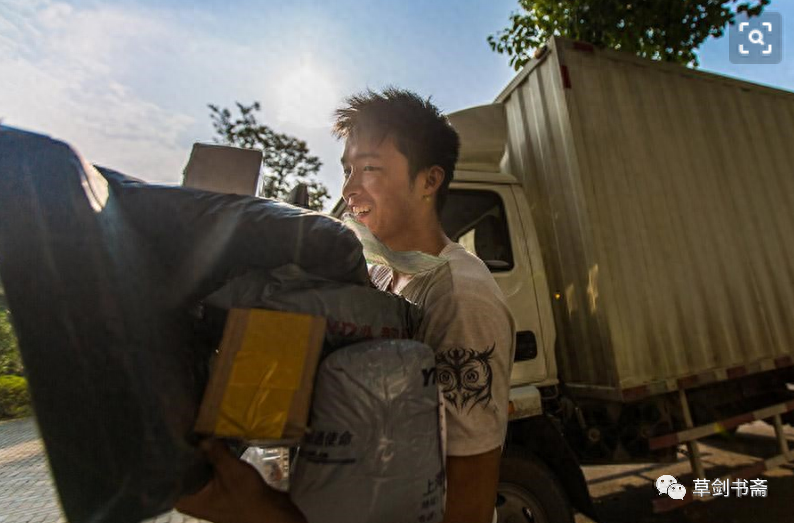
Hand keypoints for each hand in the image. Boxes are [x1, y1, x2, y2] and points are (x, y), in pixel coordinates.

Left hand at [176, 439, 293, 522]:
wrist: (271, 513)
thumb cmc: (246, 496)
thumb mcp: (230, 470)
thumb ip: (215, 452)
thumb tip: (203, 439)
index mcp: (189, 501)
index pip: (172, 477)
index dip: (175, 457)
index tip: (176, 438)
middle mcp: (195, 501)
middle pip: (187, 473)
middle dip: (192, 455)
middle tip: (191, 433)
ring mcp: (209, 498)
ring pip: (202, 473)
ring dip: (207, 458)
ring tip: (204, 435)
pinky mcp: (222, 494)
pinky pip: (214, 475)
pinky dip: (217, 464)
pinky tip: (220, 447)